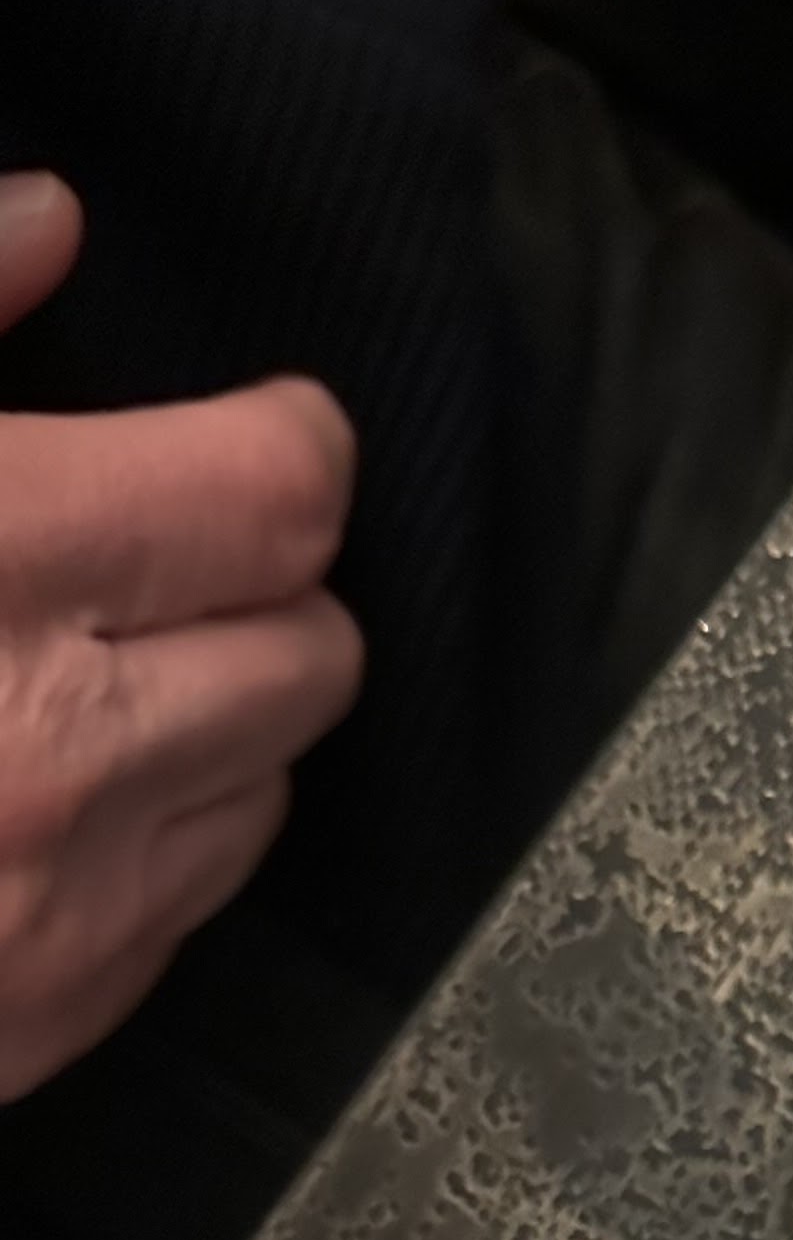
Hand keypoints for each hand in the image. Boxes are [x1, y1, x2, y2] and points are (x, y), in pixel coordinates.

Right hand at [0, 172, 365, 1096]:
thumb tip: (47, 223)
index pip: (277, 495)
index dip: (283, 444)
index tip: (257, 428)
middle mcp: (60, 749)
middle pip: (313, 651)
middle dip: (259, 592)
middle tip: (162, 556)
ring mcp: (61, 906)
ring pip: (268, 788)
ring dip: (215, 724)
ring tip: (81, 675)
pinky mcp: (46, 1016)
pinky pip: (184, 913)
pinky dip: (147, 845)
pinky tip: (32, 798)